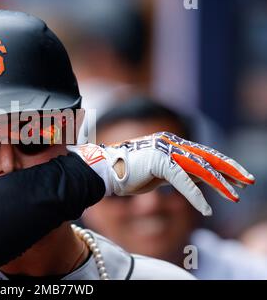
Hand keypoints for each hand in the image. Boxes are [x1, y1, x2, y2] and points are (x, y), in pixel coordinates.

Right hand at [67, 131, 254, 215]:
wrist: (102, 170)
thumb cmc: (126, 173)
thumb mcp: (158, 173)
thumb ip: (179, 171)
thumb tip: (201, 178)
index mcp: (170, 141)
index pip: (202, 152)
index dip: (221, 164)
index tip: (236, 176)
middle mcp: (170, 142)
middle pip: (206, 155)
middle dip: (229, 169)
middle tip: (248, 180)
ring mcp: (164, 150)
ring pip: (199, 168)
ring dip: (219, 184)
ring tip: (234, 197)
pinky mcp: (159, 161)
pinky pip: (183, 180)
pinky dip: (196, 196)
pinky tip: (206, 209)